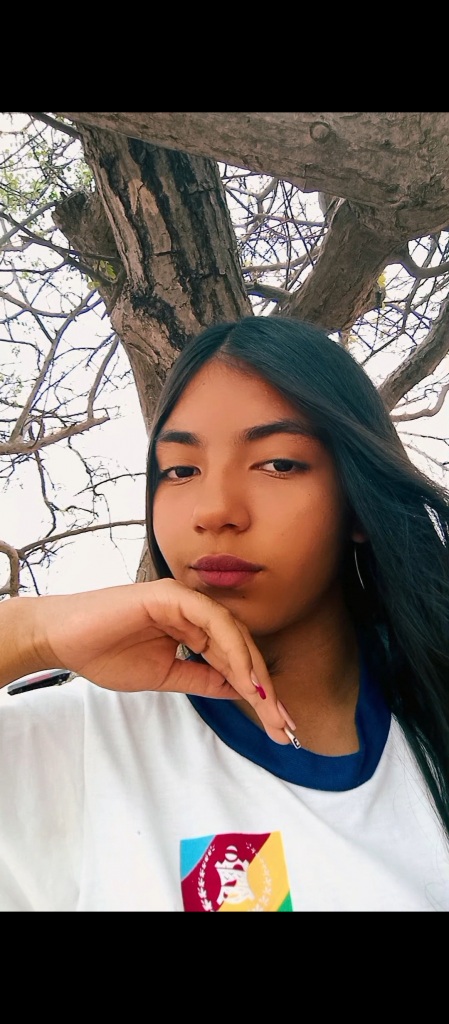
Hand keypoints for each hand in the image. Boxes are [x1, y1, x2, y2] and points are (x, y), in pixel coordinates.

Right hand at [27, 578, 289, 743]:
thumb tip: (238, 691)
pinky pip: (213, 621)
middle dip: (266, 688)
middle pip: (243, 648)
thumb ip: (201, 679)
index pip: (235, 660)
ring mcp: (185, 600)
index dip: (259, 692)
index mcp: (193, 628)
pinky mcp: (172, 596)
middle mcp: (195, 611)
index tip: (277, 725)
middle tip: (284, 725)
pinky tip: (244, 678)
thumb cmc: (105, 654)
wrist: (63, 640)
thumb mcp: (164, 677)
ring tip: (268, 706)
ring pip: (234, 634)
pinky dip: (232, 648)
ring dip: (255, 672)